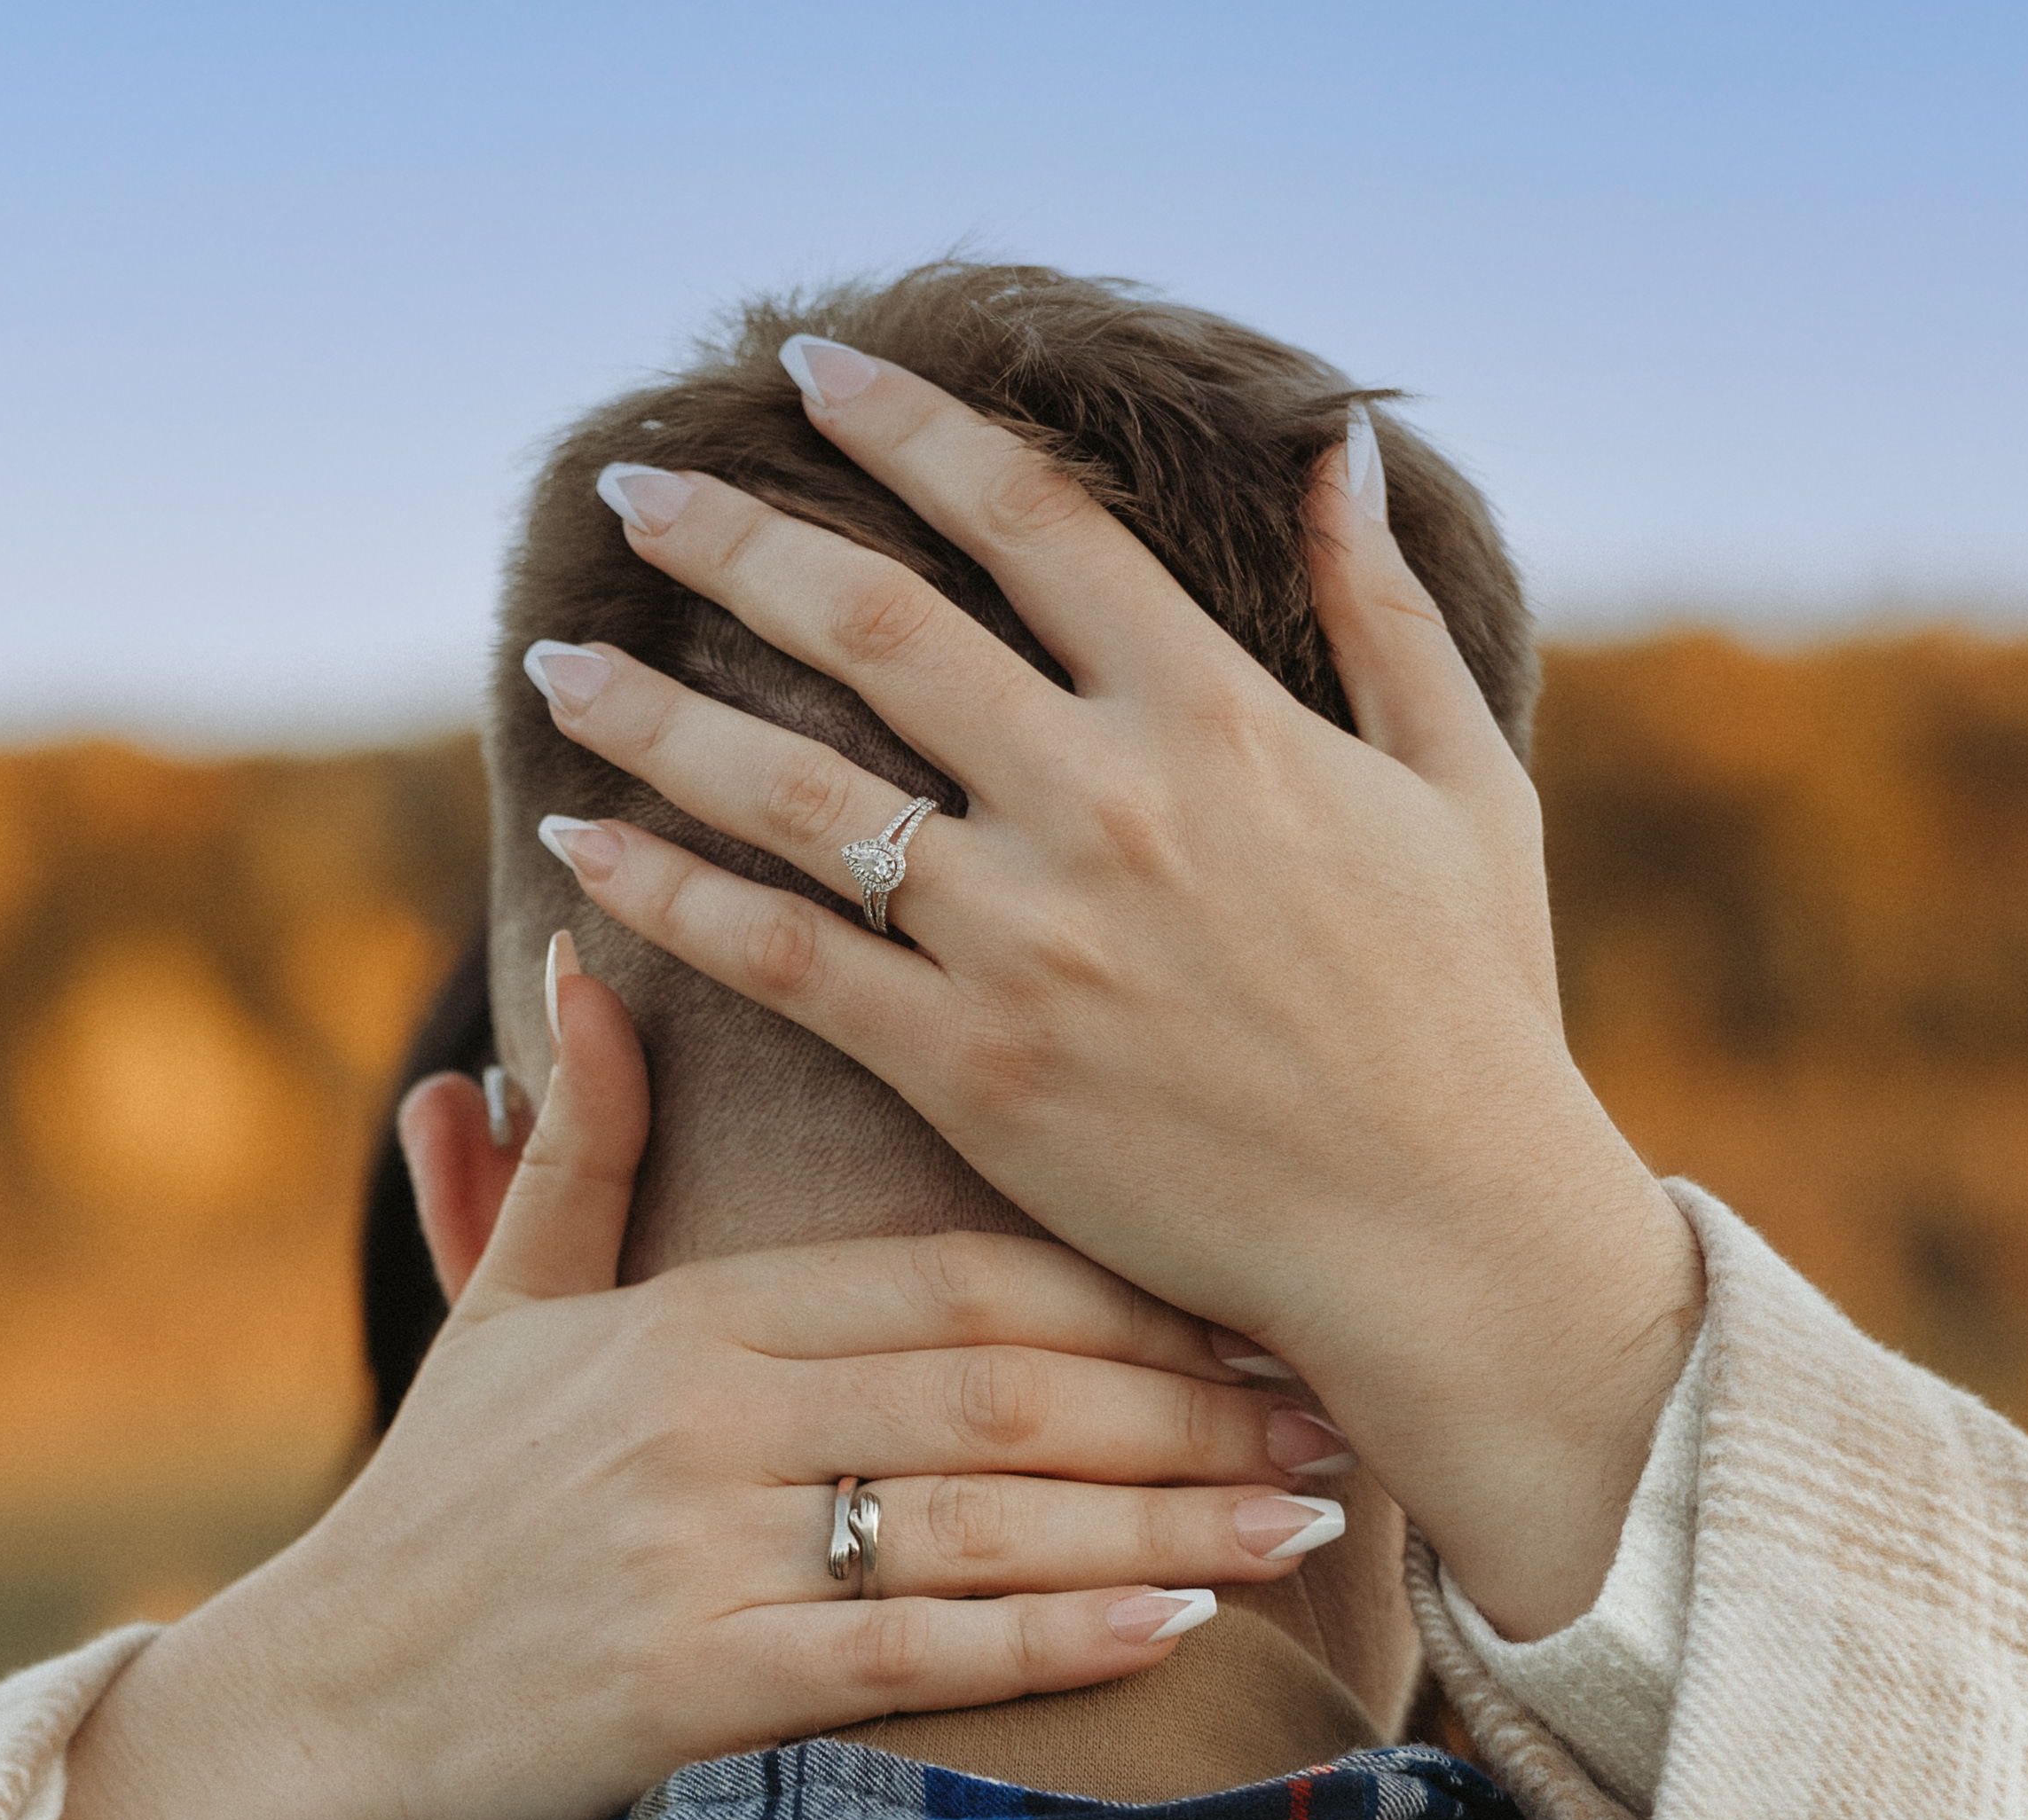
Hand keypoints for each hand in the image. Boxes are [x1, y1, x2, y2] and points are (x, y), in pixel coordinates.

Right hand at [57, 951, 1337, 1819]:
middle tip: (1332, 1409)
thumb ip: (575, 1145)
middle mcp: (707, 1414)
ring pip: (982, 1515)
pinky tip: (1172, 1629)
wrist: (315, 1699)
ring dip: (1161, 1522)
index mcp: (693, 1316)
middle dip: (1187, 1401)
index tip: (1256, 1298)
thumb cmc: (439, 1507)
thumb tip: (591, 960)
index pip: (957, 1276)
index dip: (1125, 1288)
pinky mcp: (692, 1683)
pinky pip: (911, 1654)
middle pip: (1004, 1383)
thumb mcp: (505, 1306)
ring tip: (1299, 1519)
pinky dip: (1048, 1640)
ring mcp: (699, 1548)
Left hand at [526, 354, 1702, 1634]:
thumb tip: (1340, 451)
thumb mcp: (1462, 785)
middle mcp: (1104, 803)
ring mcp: (1028, 939)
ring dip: (655, 714)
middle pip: (873, 621)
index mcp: (1218, 716)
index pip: (1028, 519)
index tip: (812, 372)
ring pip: (796, 787)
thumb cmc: (1469, 1022)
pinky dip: (670, 895)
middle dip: (735, 538)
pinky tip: (578, 846)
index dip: (908, 425)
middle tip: (635, 493)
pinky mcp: (972, 1070)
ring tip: (558, 664)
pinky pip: (784, 962)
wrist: (1445, 1239)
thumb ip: (1382, 611)